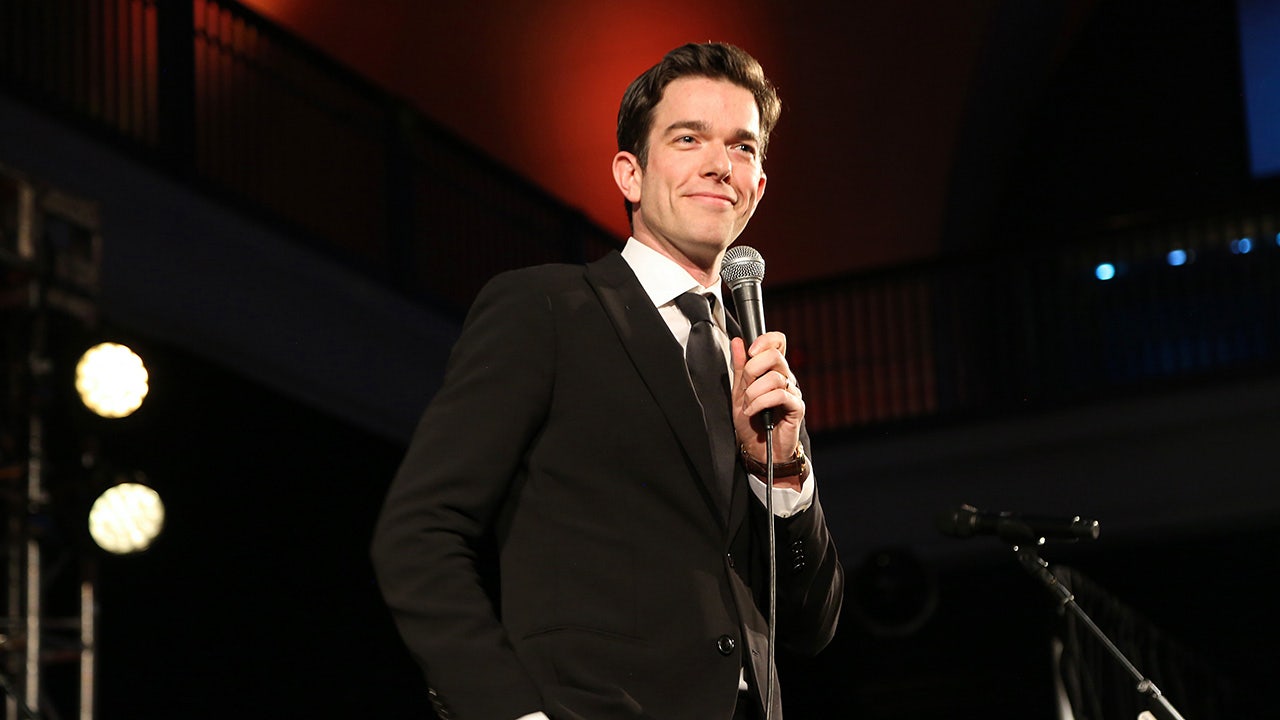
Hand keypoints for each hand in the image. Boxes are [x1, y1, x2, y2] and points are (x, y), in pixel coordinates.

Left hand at [730, 332, 804, 489]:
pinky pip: (779, 395)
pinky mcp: (796, 407)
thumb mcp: (739, 392)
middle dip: (753, 369)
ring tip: (748, 406)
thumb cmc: (751, 422)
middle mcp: (786, 377)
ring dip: (754, 392)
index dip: (766, 340)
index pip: (778, 342)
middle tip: (745, 387)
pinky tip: (754, 412)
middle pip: (775, 356)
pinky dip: (761, 402)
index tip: (751, 350)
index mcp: (773, 370)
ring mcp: (793, 392)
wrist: (758, 450)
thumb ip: (740, 368)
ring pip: (774, 377)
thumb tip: (738, 341)